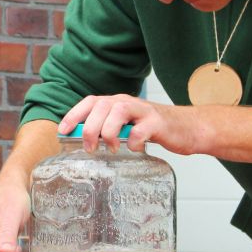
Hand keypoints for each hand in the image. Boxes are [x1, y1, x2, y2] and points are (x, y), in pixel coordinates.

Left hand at [59, 94, 199, 154]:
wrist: (188, 128)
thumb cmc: (153, 128)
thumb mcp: (126, 125)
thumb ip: (108, 127)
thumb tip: (82, 141)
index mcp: (116, 102)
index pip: (90, 102)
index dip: (73, 115)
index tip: (62, 131)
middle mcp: (127, 103)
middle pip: (101, 106)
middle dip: (89, 128)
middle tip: (89, 148)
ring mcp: (143, 111)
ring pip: (118, 112)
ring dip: (108, 132)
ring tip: (111, 148)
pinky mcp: (158, 123)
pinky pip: (140, 130)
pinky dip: (133, 141)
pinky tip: (134, 149)